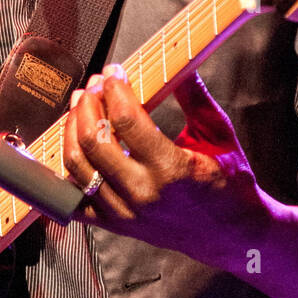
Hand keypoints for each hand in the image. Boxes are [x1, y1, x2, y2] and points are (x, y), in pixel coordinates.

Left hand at [62, 63, 267, 264]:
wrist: (232, 235)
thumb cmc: (230, 183)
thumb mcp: (219, 134)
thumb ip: (195, 97)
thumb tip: (179, 62)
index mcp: (172, 168)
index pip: (126, 119)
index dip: (114, 88)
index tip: (113, 71)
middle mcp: (143, 193)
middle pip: (94, 140)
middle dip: (88, 104)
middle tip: (93, 85)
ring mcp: (125, 213)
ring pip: (79, 167)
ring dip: (72, 130)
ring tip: (79, 108)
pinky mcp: (116, 226)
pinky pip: (75, 201)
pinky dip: (65, 175)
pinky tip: (71, 148)